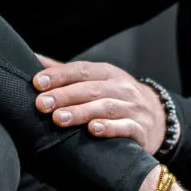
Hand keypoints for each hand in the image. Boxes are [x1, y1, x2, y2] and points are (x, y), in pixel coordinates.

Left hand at [31, 55, 165, 154]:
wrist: (157, 118)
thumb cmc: (116, 97)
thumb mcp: (96, 81)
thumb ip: (66, 73)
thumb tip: (33, 60)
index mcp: (108, 73)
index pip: (82, 70)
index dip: (59, 75)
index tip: (37, 83)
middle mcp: (122, 88)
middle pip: (91, 89)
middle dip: (65, 96)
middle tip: (41, 104)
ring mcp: (133, 108)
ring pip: (106, 107)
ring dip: (81, 112)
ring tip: (58, 119)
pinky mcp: (141, 130)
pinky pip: (126, 127)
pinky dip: (110, 128)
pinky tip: (93, 130)